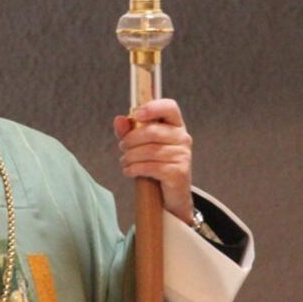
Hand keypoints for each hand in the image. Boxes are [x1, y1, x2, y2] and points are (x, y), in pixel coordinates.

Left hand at [112, 99, 193, 225]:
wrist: (171, 194)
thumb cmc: (155, 163)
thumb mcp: (141, 145)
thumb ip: (129, 131)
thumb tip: (119, 119)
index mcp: (175, 125)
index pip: (169, 107)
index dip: (152, 107)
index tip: (135, 114)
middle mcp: (183, 137)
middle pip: (152, 131)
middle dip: (130, 140)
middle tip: (122, 147)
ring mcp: (183, 155)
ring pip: (149, 151)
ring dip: (130, 157)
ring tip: (124, 162)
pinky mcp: (179, 172)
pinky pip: (151, 167)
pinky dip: (134, 169)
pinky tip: (129, 171)